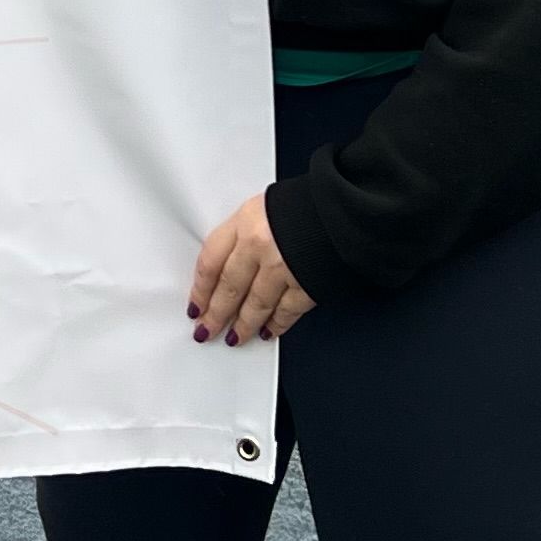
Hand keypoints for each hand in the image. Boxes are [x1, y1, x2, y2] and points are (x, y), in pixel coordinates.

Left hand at [189, 193, 310, 346]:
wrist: (345, 205)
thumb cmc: (306, 202)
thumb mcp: (262, 207)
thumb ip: (242, 234)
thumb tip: (227, 263)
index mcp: (245, 222)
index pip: (210, 261)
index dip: (200, 290)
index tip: (195, 306)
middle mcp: (259, 245)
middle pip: (229, 288)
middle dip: (216, 315)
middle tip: (207, 330)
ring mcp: (284, 266)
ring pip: (256, 304)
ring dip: (243, 325)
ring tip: (235, 337)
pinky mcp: (308, 283)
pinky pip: (287, 311)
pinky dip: (277, 324)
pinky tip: (268, 331)